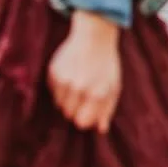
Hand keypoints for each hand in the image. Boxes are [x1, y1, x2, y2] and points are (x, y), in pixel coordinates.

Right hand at [47, 11, 121, 133]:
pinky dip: (60, 87)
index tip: (87, 113)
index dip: (84, 120)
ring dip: (67, 99)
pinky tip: (70, 75)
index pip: (82, 122)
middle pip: (68, 115)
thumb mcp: (114, 86)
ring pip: (59, 104)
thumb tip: (101, 130)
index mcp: (97, 94)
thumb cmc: (106, 63)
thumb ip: (107, 109)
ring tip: (78, 84)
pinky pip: (53, 91)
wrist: (94, 36)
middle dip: (75, 109)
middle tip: (83, 96)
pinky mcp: (53, 72)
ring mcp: (64, 80)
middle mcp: (79, 89)